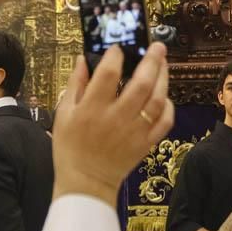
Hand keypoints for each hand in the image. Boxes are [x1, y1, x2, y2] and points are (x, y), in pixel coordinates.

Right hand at [51, 43, 173, 207]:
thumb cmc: (70, 147)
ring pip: (156, 100)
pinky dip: (168, 107)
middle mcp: (116, 118)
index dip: (116, 56)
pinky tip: (164, 96)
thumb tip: (83, 59)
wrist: (86, 184)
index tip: (118, 47)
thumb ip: (75, 84)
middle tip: (157, 46)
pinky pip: (164, 122)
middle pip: (141, 84)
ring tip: (163, 64)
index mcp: (92, 109)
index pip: (108, 73)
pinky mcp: (146, 144)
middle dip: (151, 61)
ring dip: (163, 79)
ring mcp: (134, 132)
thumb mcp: (64, 114)